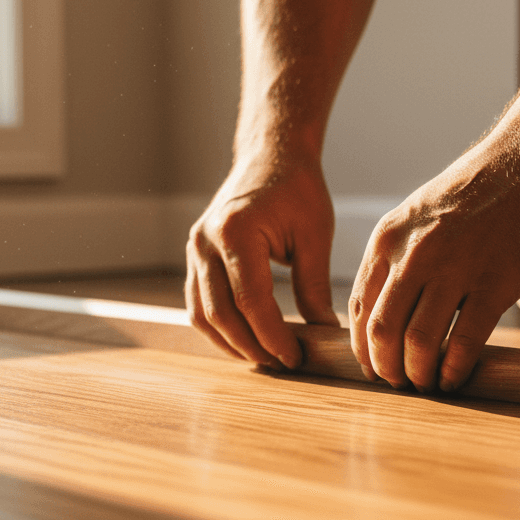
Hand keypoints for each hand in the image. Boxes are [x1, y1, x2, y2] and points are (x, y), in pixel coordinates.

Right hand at [186, 153, 339, 368]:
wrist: (270, 155)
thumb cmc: (297, 188)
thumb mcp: (314, 236)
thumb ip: (315, 289)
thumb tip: (325, 335)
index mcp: (236, 232)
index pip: (251, 301)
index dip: (273, 336)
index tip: (296, 356)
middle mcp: (206, 242)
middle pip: (221, 314)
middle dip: (253, 347)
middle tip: (283, 364)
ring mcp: (195, 249)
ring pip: (203, 315)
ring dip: (232, 344)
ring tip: (266, 357)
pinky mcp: (195, 256)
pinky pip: (198, 304)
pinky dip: (218, 328)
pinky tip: (245, 340)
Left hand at [349, 139, 519, 392]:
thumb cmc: (474, 192)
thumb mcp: (416, 215)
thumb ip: (397, 256)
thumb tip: (384, 308)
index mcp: (388, 239)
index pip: (360, 308)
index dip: (363, 347)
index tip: (373, 366)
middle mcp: (414, 255)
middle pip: (383, 332)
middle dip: (387, 368)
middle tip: (399, 383)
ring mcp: (454, 270)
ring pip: (419, 343)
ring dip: (419, 374)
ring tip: (427, 383)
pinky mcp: (495, 283)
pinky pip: (464, 342)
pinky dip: (454, 369)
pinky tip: (455, 378)